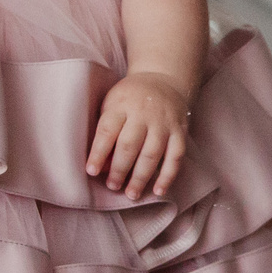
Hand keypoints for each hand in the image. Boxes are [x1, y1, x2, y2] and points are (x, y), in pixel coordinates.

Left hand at [89, 72, 189, 198]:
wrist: (164, 78)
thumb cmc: (130, 98)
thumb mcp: (112, 104)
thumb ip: (106, 131)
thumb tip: (102, 166)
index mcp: (121, 105)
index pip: (108, 131)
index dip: (98, 153)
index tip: (91, 172)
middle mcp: (143, 113)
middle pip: (130, 145)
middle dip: (119, 169)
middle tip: (112, 186)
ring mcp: (164, 123)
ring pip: (152, 154)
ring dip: (141, 177)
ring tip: (131, 194)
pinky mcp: (180, 131)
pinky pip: (176, 156)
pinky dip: (168, 176)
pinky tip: (158, 191)